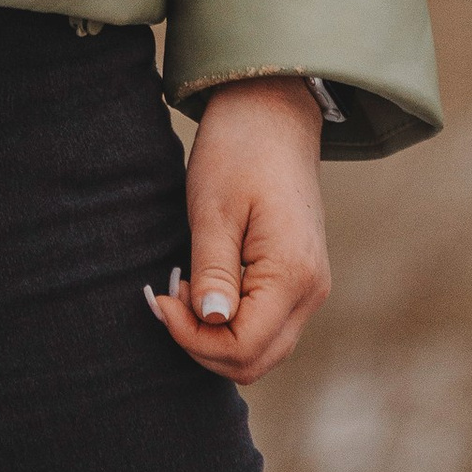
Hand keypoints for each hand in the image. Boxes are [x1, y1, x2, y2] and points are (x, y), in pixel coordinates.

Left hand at [148, 78, 331, 385]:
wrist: (274, 111)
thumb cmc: (239, 150)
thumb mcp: (214, 208)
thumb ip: (214, 272)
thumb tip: (211, 324)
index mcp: (293, 276)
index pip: (242, 346)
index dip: (192, 337)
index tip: (160, 298)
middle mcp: (311, 292)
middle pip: (255, 360)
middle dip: (202, 345)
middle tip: (166, 298)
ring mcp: (309, 287)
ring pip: (262, 348)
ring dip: (215, 335)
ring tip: (182, 289)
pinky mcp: (298, 278)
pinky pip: (266, 324)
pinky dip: (231, 321)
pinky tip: (203, 286)